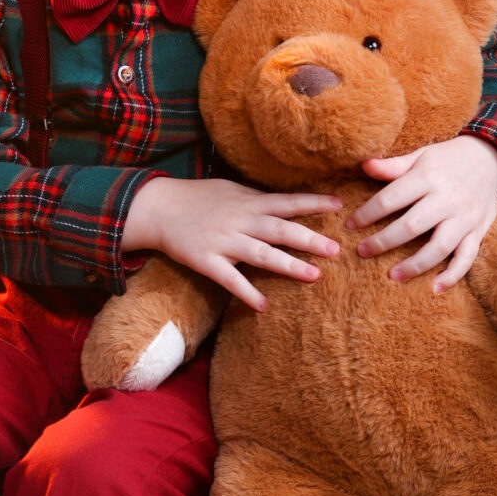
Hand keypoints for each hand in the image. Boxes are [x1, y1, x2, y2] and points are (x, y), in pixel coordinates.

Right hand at [122, 176, 342, 312]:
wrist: (157, 208)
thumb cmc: (196, 198)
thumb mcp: (230, 190)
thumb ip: (256, 199)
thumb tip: (284, 202)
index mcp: (248, 202)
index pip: (286, 201)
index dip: (313, 203)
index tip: (339, 205)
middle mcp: (239, 220)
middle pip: (279, 229)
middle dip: (308, 239)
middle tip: (335, 250)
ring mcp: (222, 241)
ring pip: (260, 254)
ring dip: (288, 265)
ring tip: (314, 276)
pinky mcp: (205, 260)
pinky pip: (229, 279)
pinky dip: (246, 292)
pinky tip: (263, 305)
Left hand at [349, 136, 496, 292]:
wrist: (492, 158)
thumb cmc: (448, 159)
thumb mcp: (421, 156)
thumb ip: (393, 166)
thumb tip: (364, 165)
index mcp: (427, 178)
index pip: (391, 199)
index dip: (367, 213)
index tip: (350, 225)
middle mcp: (447, 199)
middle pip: (412, 226)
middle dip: (384, 241)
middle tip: (361, 251)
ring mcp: (464, 218)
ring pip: (439, 247)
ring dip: (415, 264)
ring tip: (392, 276)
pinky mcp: (478, 231)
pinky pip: (467, 257)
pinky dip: (453, 275)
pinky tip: (436, 288)